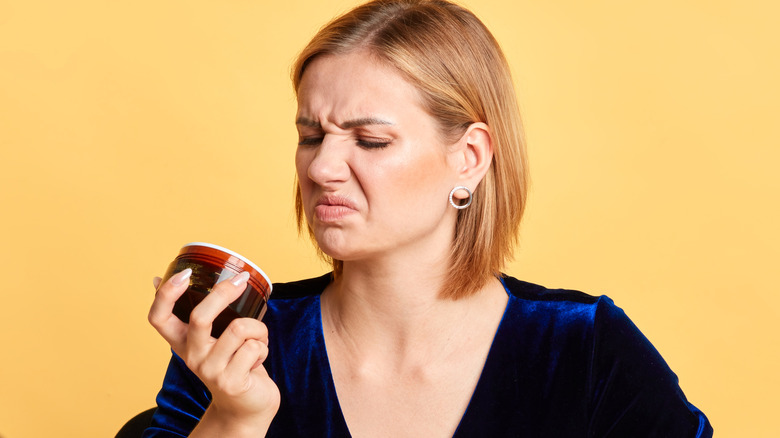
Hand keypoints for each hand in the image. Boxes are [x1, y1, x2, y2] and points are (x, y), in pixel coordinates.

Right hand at [149, 269, 279, 434]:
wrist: (246, 408)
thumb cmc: (232, 364)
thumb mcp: (211, 339)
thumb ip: (195, 315)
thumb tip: (159, 279)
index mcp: (182, 342)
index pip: (158, 318)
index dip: (166, 294)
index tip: (185, 274)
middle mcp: (191, 356)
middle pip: (200, 316)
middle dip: (223, 293)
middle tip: (241, 280)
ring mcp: (210, 370)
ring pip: (239, 328)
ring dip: (259, 328)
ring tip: (259, 339)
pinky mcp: (231, 381)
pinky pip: (254, 347)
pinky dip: (264, 347)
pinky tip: (258, 360)